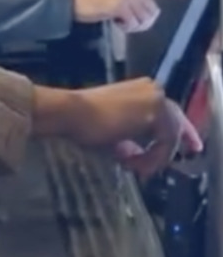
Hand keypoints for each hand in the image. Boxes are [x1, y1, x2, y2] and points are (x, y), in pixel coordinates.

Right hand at [43, 78, 201, 179]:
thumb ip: (129, 138)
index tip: (187, 148)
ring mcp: (157, 100)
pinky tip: (132, 163)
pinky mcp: (156, 113)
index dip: (178, 133)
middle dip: (170, 149)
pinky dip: (152, 158)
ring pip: (170, 137)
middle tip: (159, 167)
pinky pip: (165, 144)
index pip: (168, 112)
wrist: (69, 112)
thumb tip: (134, 152)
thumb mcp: (112, 131)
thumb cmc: (81, 120)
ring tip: (132, 167)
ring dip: (153, 156)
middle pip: (175, 124)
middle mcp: (154, 90)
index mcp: (142, 90)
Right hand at [72, 0, 193, 32]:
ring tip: (119, 21)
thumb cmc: (94, 0)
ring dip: (133, 26)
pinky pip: (132, 23)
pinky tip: (115, 22)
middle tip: (128, 22)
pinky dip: (125, 27)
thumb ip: (134, 0)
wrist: (74, 0)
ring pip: (144, 19)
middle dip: (144, 21)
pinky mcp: (119, 6)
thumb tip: (147, 16)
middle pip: (153, 10)